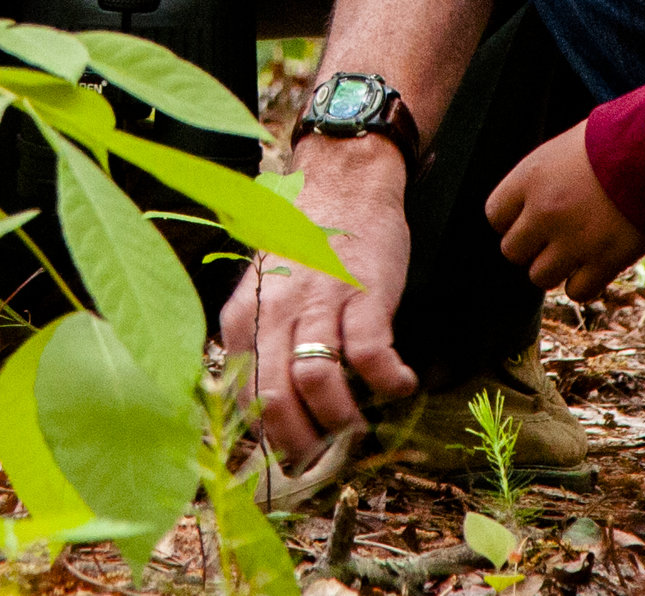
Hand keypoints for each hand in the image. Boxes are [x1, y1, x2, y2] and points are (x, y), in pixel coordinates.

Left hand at [220, 137, 419, 464]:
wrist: (343, 182)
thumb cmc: (305, 245)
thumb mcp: (266, 292)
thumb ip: (261, 340)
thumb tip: (269, 409)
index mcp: (243, 316)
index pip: (244, 395)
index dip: (269, 436)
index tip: (291, 454)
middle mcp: (273, 310)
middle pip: (274, 399)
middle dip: (300, 444)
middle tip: (322, 461)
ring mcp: (318, 301)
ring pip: (317, 383)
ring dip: (342, 421)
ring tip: (360, 427)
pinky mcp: (363, 292)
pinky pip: (371, 354)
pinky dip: (388, 382)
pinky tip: (401, 386)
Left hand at [485, 122, 644, 301]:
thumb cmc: (621, 140)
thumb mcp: (571, 145)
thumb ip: (547, 176)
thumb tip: (537, 196)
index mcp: (531, 177)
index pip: (495, 215)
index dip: (513, 219)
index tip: (532, 215)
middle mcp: (544, 212)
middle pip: (513, 251)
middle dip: (532, 246)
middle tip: (556, 236)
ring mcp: (573, 240)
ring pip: (540, 277)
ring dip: (556, 268)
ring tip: (576, 252)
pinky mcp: (606, 261)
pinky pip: (577, 292)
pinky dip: (584, 284)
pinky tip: (596, 266)